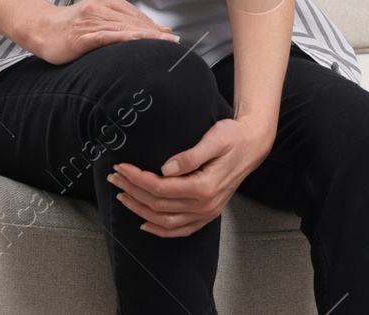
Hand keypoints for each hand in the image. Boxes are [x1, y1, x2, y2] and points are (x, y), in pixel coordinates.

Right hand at [24, 0, 179, 64]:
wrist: (40, 29)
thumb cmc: (71, 28)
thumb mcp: (98, 20)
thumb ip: (122, 23)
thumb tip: (156, 31)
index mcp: (106, 0)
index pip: (136, 15)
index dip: (155, 27)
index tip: (171, 37)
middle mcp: (100, 6)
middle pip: (134, 21)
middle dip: (156, 33)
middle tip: (175, 43)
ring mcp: (91, 19)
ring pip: (124, 28)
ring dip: (146, 36)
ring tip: (164, 44)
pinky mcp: (83, 34)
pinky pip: (108, 36)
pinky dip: (125, 39)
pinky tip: (138, 42)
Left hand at [107, 116, 275, 237]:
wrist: (252, 145)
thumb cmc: (233, 137)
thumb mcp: (215, 138)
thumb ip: (191, 155)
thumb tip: (165, 168)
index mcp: (205, 187)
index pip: (161, 188)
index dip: (137, 178)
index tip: (122, 167)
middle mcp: (205, 205)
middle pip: (158, 204)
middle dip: (133, 191)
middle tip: (115, 178)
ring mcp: (207, 213)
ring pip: (165, 220)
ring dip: (140, 210)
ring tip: (122, 196)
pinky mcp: (208, 214)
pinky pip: (180, 230)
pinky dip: (160, 230)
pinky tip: (145, 224)